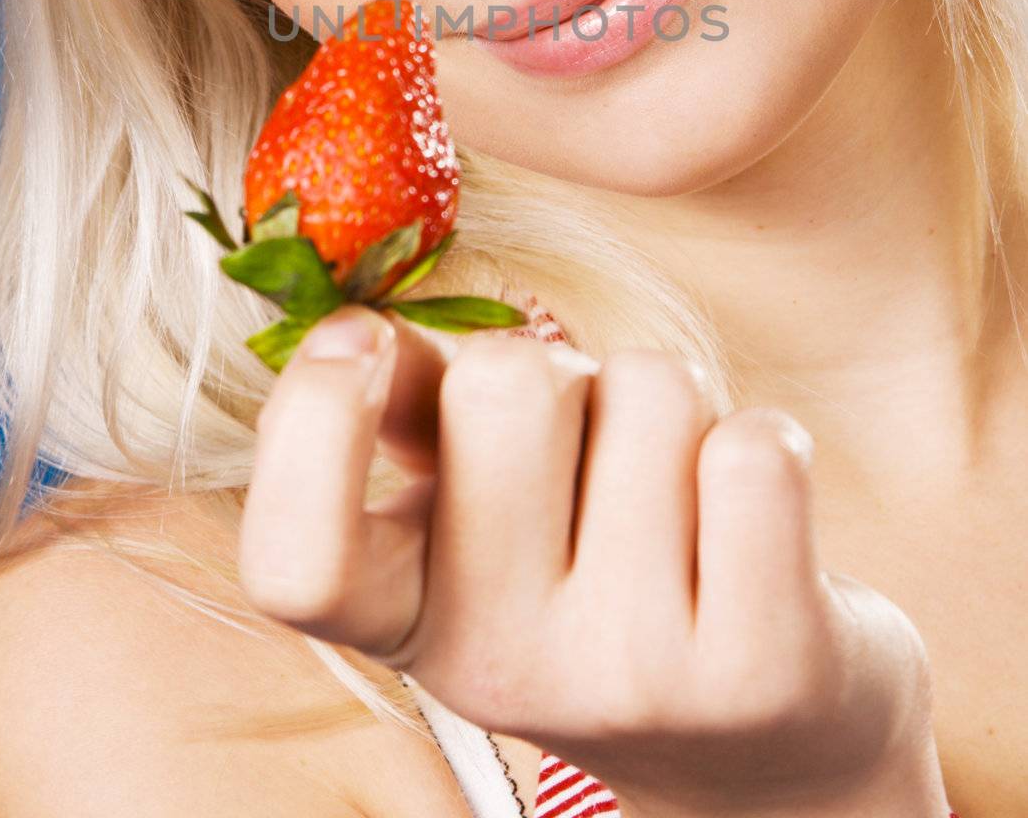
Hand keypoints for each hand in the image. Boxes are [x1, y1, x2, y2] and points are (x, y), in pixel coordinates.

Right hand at [238, 303, 949, 817]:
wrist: (761, 740)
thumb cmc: (602, 573)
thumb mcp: (482, 521)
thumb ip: (418, 418)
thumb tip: (353, 321)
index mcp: (406, 619)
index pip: (297, 562)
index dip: (311, 421)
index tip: (361, 339)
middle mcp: (499, 672)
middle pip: (506, 384)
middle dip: (565, 371)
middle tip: (593, 446)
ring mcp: (630, 681)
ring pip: (651, 390)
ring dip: (673, 408)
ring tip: (676, 496)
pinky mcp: (762, 674)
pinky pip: (757, 448)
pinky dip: (764, 441)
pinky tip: (750, 521)